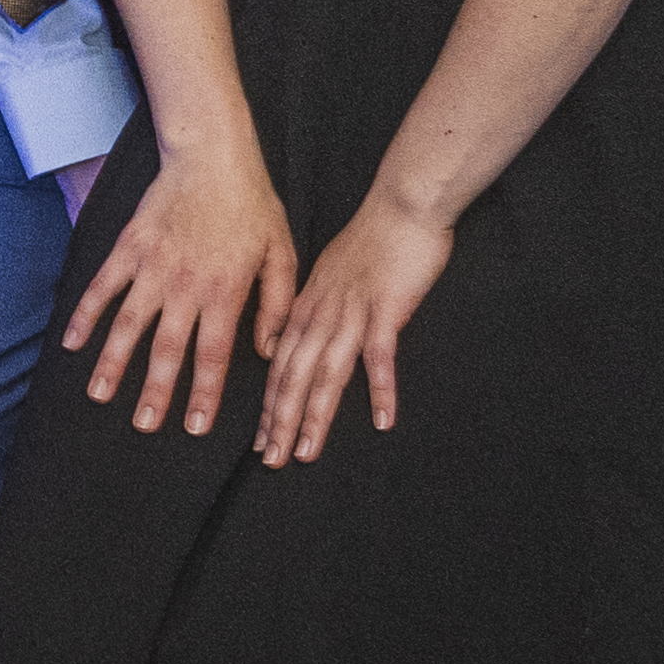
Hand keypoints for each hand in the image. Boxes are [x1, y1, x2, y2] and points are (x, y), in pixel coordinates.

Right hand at [65, 141, 300, 436]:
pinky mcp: (129, 248)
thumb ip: (275, 305)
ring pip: (128, 324)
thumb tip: (267, 351)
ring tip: (100, 395)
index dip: (204, 394)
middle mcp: (185, 286)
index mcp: (226, 292)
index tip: (194, 426)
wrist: (212, 156)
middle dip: (155, 392)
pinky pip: (102, 287)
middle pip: (167, 349)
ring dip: (113, 362)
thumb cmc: (253, 205)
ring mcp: (152, 267)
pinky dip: (85, 315)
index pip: (214, 355)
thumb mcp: (282, 254)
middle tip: (144, 426)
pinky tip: (73, 343)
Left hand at [251, 190, 444, 463]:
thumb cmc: (372, 239)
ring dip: (315, 416)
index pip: (280, 363)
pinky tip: (380, 420)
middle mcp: (322, 314)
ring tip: (306, 452)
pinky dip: (380, 389)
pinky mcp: (386, 310)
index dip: (270, 404)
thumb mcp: (331, 274)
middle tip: (270, 459)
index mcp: (307, 306)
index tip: (261, 438)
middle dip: (280, 421)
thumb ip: (318, 307)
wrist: (402, 204)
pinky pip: (379, 356)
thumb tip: (307, 336)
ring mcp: (352, 313)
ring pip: (326, 373)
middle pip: (294, 376)